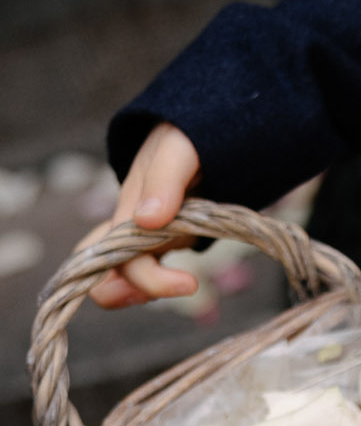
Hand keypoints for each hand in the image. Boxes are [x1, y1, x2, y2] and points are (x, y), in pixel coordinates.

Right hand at [85, 123, 202, 307]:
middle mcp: (127, 229)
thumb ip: (163, 179)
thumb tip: (146, 220)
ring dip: (144, 290)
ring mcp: (141, 237)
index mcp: (126, 210)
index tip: (192, 282)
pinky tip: (184, 276)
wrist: (193, 132)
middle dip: (128, 293)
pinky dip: (159, 281)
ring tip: (183, 283)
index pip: (120, 261)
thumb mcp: (177, 148)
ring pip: (121, 278)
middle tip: (179, 286)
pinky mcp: (159, 241)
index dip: (151, 281)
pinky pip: (146, 269)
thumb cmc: (183, 137)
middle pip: (101, 275)